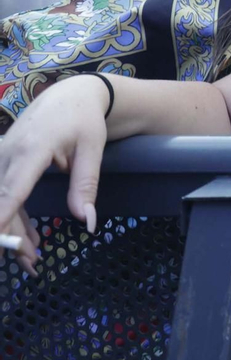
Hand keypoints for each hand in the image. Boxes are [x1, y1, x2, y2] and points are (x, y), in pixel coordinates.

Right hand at [0, 75, 110, 274]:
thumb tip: (88, 221)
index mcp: (31, 149)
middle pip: (1, 202)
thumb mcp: (92, 150)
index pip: (10, 189)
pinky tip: (28, 238)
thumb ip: (86, 185)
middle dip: (10, 236)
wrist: (70, 95)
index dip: (0, 217)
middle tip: (31, 263)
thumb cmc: (83, 120)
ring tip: (31, 259)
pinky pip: (3, 193)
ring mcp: (1, 157)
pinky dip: (12, 216)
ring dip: (12, 230)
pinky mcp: (2, 162)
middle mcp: (8, 154)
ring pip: (0, 200)